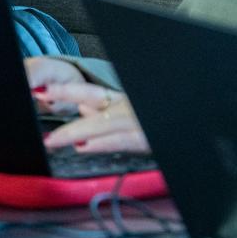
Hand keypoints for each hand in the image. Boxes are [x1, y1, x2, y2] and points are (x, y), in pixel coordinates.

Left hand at [32, 74, 148, 153]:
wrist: (196, 127)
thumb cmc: (156, 119)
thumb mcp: (128, 113)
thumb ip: (105, 111)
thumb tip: (82, 112)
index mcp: (122, 101)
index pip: (90, 93)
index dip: (65, 92)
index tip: (40, 91)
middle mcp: (129, 108)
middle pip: (94, 103)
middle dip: (66, 111)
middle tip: (42, 119)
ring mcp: (139, 122)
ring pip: (104, 124)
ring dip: (77, 131)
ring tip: (55, 139)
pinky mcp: (149, 138)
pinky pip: (122, 140)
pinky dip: (102, 143)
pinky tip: (84, 146)